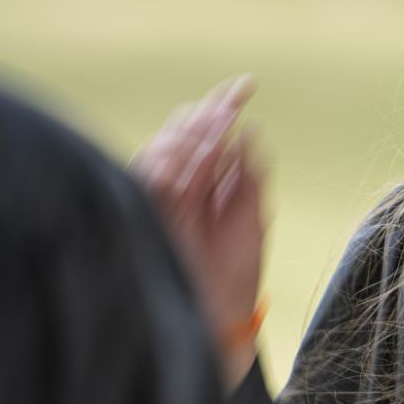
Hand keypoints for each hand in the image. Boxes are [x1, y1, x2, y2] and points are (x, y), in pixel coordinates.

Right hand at [133, 75, 269, 389]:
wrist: (221, 319)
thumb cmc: (239, 273)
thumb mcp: (253, 217)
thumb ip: (249, 176)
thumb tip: (247, 131)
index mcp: (204, 185)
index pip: (208, 136)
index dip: (223, 108)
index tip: (246, 84)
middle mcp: (181, 188)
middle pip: (184, 135)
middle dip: (206, 114)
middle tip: (230, 99)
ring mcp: (163, 201)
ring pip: (165, 149)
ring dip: (190, 131)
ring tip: (216, 117)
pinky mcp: (150, 217)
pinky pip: (153, 177)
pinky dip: (171, 157)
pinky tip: (195, 146)